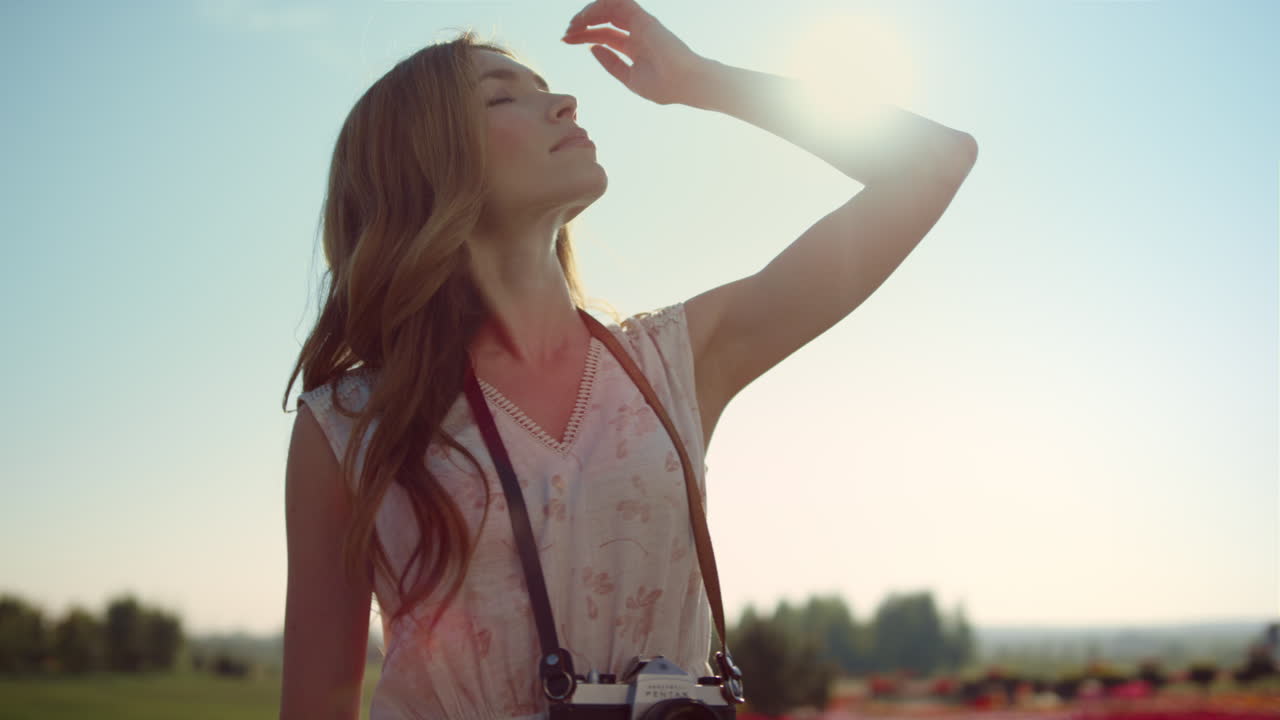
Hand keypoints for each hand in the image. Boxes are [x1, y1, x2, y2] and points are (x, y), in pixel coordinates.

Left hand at [562, 0, 707, 105]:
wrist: (684, 83)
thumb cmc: (663, 86)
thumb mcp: (630, 78)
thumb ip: (612, 63)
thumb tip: (591, 48)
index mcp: (633, 47)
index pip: (603, 35)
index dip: (583, 35)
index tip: (565, 40)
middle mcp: (635, 32)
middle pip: (602, 22)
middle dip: (581, 25)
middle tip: (564, 34)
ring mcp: (639, 23)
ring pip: (607, 8)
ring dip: (587, 14)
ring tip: (572, 25)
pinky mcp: (642, 17)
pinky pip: (617, 2)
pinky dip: (599, 6)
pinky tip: (585, 17)